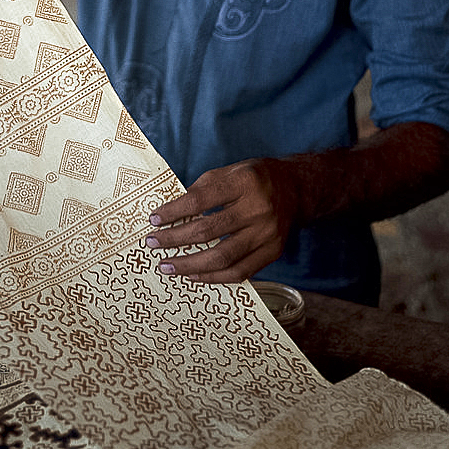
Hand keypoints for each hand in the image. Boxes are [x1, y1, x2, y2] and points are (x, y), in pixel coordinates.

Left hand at [145, 159, 297, 283]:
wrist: (295, 189)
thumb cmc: (254, 178)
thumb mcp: (229, 171)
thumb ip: (202, 190)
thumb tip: (170, 213)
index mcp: (244, 182)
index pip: (200, 200)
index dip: (173, 211)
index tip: (153, 219)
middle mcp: (258, 209)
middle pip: (208, 231)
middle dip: (175, 239)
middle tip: (152, 243)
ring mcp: (267, 234)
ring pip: (222, 258)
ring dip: (189, 265)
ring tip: (167, 266)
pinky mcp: (273, 252)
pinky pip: (239, 273)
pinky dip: (213, 277)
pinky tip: (193, 274)